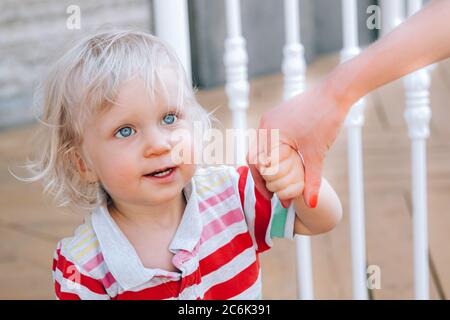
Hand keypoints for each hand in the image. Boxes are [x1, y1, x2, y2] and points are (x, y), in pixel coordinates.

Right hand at [249, 82, 346, 207]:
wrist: (335, 92)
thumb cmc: (325, 119)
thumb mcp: (317, 154)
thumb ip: (312, 180)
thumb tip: (311, 204)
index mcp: (269, 132)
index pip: (256, 164)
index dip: (263, 183)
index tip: (273, 197)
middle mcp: (265, 124)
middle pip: (255, 157)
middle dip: (263, 177)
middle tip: (273, 194)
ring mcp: (270, 119)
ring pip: (261, 149)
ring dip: (268, 166)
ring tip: (278, 182)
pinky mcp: (278, 117)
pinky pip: (269, 140)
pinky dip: (273, 154)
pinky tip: (284, 164)